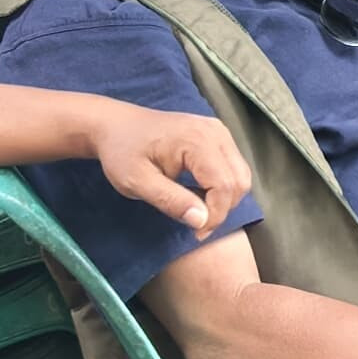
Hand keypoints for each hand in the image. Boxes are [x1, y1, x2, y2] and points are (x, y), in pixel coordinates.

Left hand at [87, 107, 250, 238]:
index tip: (196, 233)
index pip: (224, 185)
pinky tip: (200, 194)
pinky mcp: (218, 135)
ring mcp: (219, 131)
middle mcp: (215, 132)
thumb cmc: (122, 152)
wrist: (116, 125)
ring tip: (198, 211)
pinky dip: (224, 186)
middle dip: (223, 209)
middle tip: (198, 226)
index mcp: (196, 140)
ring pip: (241, 174)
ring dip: (225, 199)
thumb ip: (170, 201)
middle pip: (239, 180)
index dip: (215, 215)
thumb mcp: (136, 182)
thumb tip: (202, 221)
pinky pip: (234, 166)